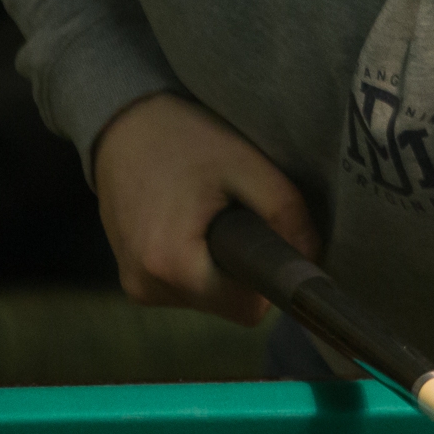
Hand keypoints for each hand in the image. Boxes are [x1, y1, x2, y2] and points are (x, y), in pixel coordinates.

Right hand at [90, 92, 315, 323]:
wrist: (122, 123)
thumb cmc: (185, 138)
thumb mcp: (244, 164)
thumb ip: (286, 213)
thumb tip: (311, 257)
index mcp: (171, 265)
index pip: (247, 309)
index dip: (268, 278)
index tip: (270, 239)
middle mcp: (147, 287)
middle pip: (226, 305)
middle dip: (243, 269)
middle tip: (239, 216)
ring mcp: (134, 287)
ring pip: (206, 298)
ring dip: (219, 267)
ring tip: (210, 214)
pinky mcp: (130, 279)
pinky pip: (183, 287)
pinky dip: (197, 263)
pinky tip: (190, 223)